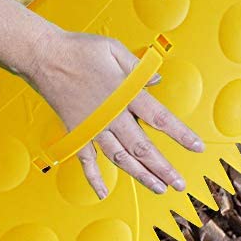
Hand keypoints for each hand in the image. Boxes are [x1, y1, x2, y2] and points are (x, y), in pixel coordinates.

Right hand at [23, 30, 204, 200]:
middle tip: (179, 183)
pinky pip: (86, 159)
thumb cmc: (80, 48)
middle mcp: (111, 114)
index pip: (159, 118)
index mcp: (125, 93)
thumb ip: (138, 67)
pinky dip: (93, 176)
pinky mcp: (76, 130)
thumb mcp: (114, 49)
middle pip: (142, 147)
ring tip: (157, 188)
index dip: (180, 134)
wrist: (43, 55)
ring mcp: (93, 126)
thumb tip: (156, 81)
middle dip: (163, 167)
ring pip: (120, 157)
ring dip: (140, 175)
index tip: (197, 147)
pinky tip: (103, 191)